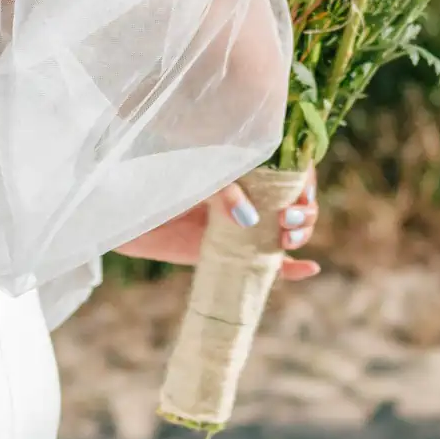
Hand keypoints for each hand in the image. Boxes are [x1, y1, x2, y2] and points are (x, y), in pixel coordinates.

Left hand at [117, 169, 319, 276]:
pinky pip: (267, 264)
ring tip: (288, 238)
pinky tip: (309, 267)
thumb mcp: (195, 178)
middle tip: (289, 220)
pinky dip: (290, 268)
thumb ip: (221, 191)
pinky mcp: (234, 254)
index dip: (305, 184)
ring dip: (300, 235)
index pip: (291, 173)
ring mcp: (244, 227)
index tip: (301, 195)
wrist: (130, 212)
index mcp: (247, 171)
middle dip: (304, 213)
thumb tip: (247, 219)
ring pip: (287, 232)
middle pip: (296, 205)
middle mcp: (251, 198)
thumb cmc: (160, 184)